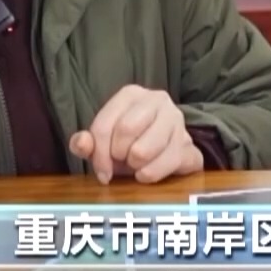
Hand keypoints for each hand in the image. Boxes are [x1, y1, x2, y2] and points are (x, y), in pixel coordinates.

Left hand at [70, 85, 202, 184]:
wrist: (168, 149)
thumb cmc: (130, 143)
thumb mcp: (104, 142)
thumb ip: (86, 143)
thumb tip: (81, 143)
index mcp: (131, 95)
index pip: (104, 125)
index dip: (99, 154)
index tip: (102, 171)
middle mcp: (157, 99)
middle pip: (125, 131)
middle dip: (118, 156)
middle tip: (122, 162)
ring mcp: (176, 119)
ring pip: (144, 150)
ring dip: (135, 166)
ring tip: (136, 165)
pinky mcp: (189, 143)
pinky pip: (164, 165)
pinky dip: (152, 175)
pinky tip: (148, 172)